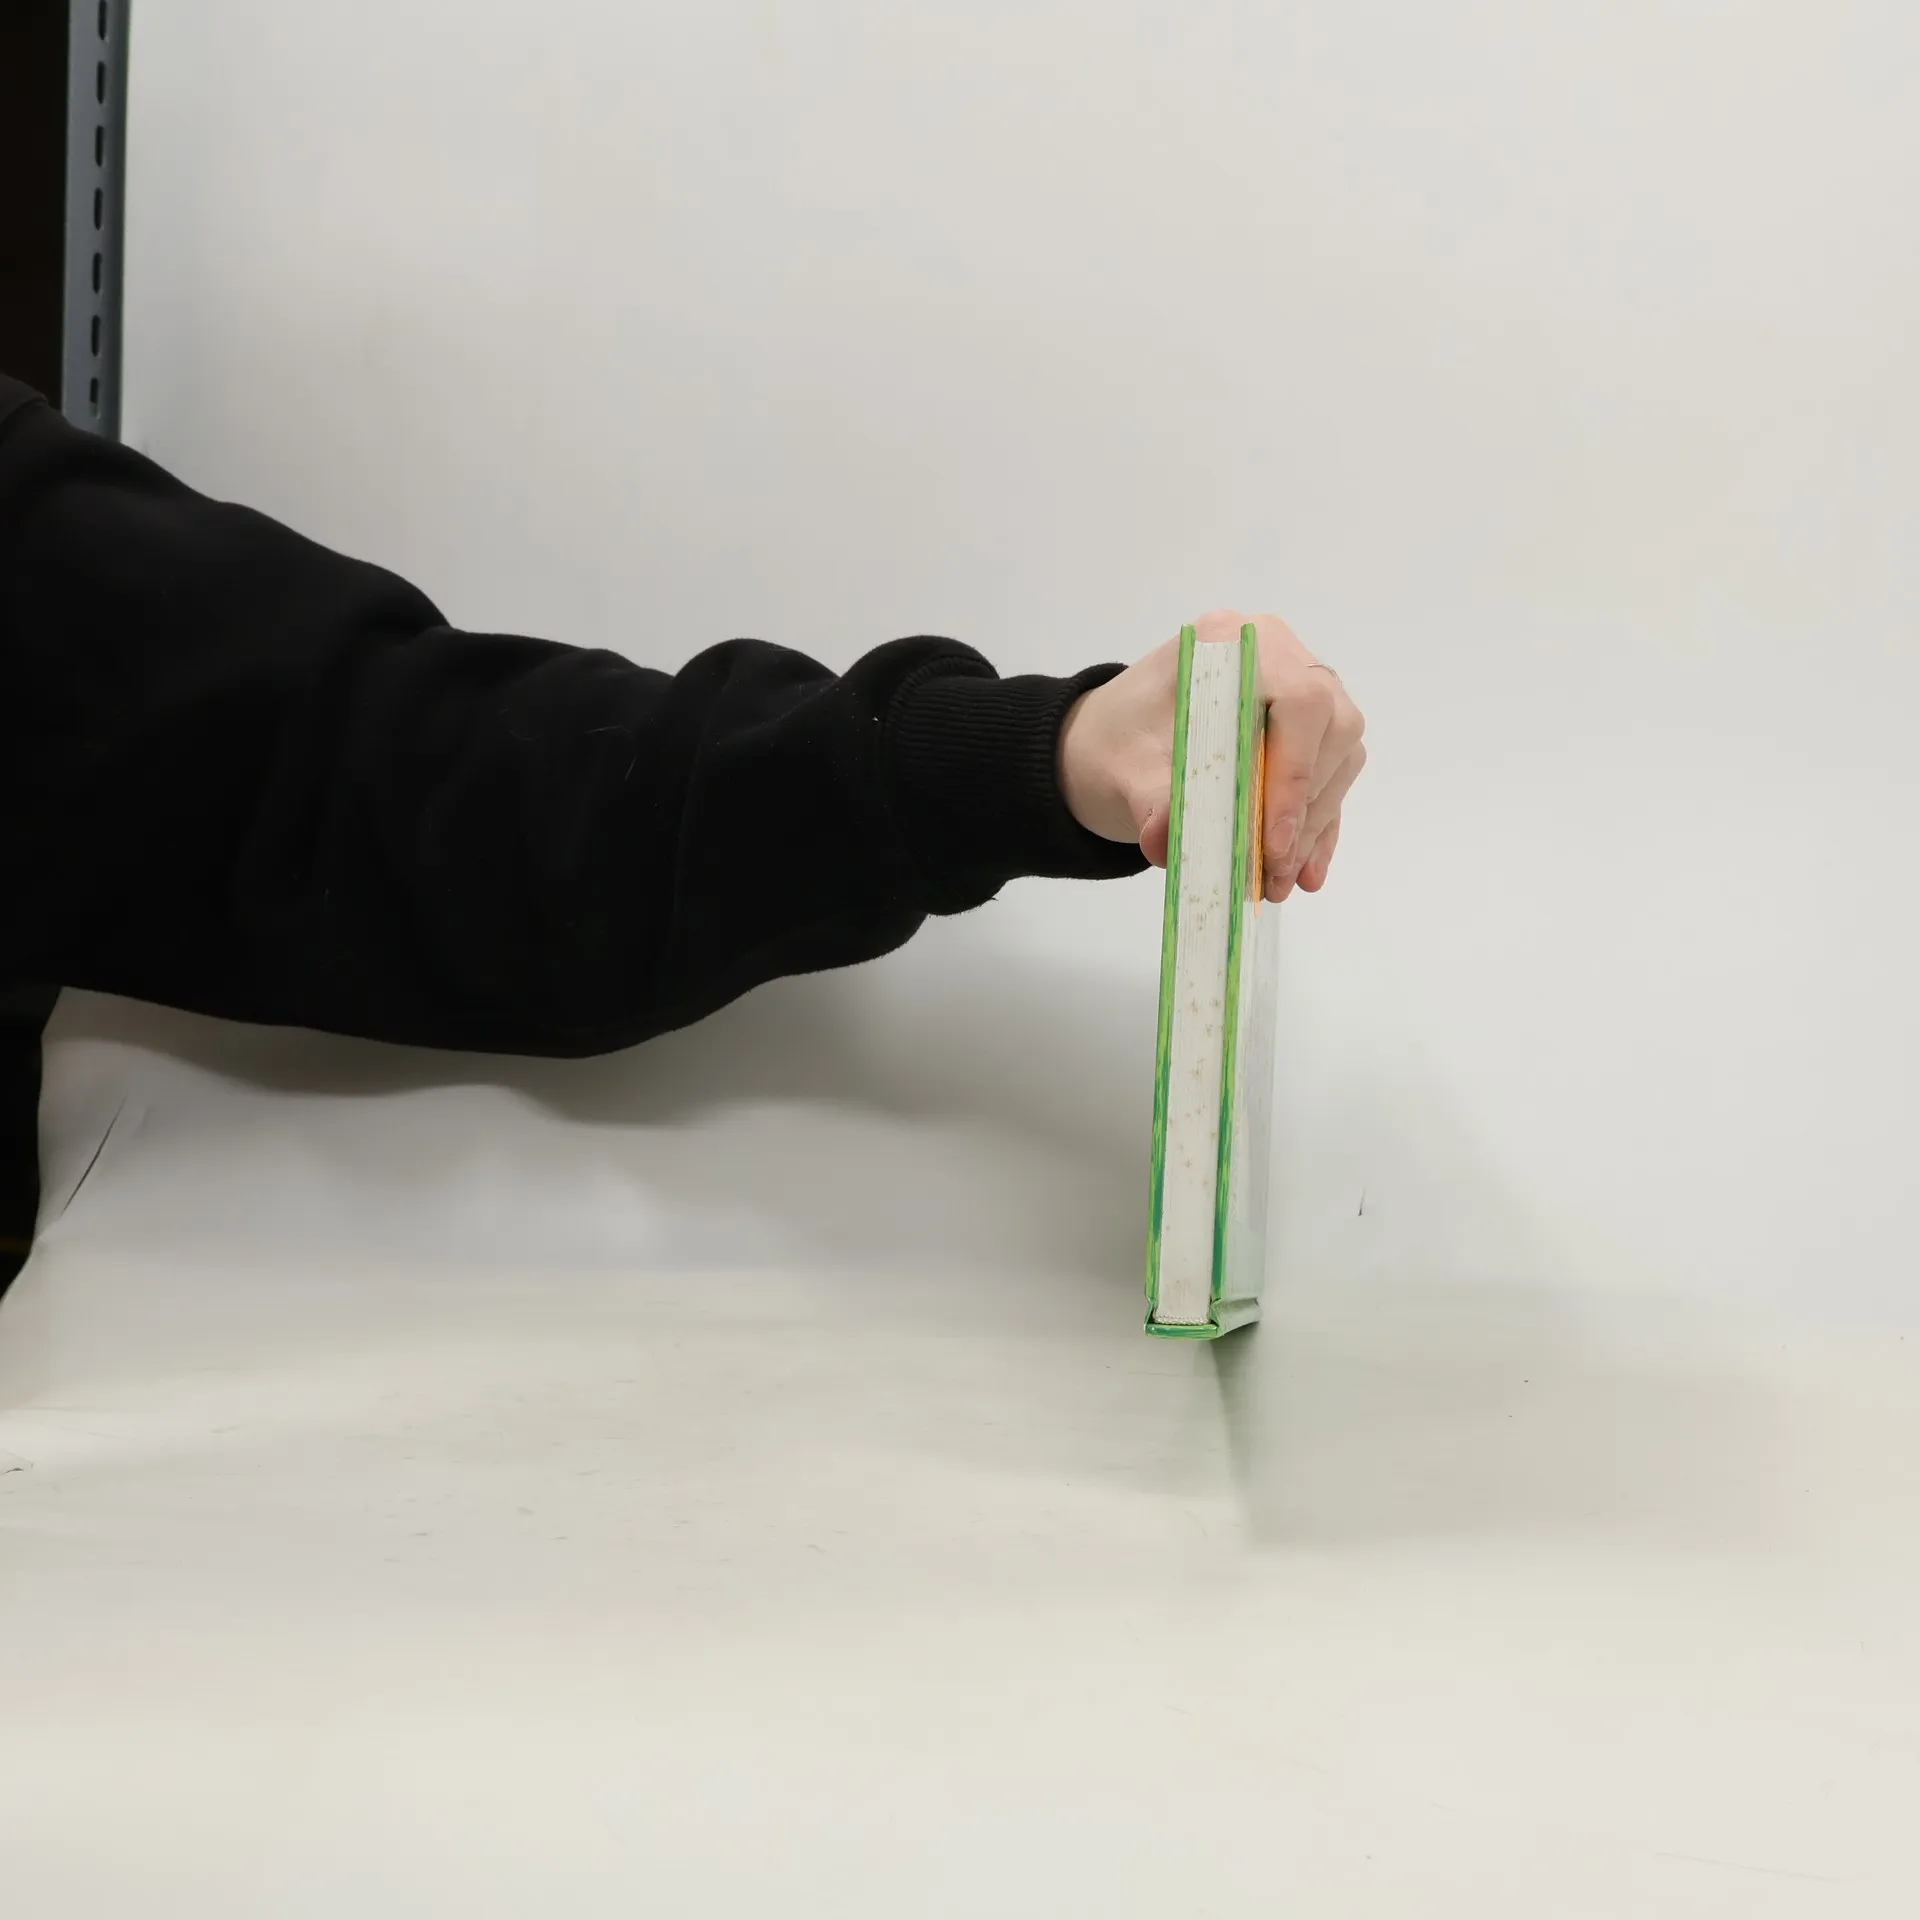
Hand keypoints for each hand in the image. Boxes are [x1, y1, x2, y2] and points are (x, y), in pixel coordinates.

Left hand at [1058, 610, 1365, 900]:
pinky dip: (1317, 829)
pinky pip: (1329, 780)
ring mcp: (1298, 693)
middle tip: (1274, 871)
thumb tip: (1165, 843)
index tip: (1272, 839)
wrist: (1109, 745)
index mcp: (1232, 644)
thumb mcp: (1121, 770)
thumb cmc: (1115, 741)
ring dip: (1312, 826)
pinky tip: (1302, 873)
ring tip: (1277, 881)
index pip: (1298, 700)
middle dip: (1305, 810)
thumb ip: (1148, 802)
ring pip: (1338, 758)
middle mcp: (1277, 657)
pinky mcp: (1305, 735)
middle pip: (1331, 729)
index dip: (1295, 772)